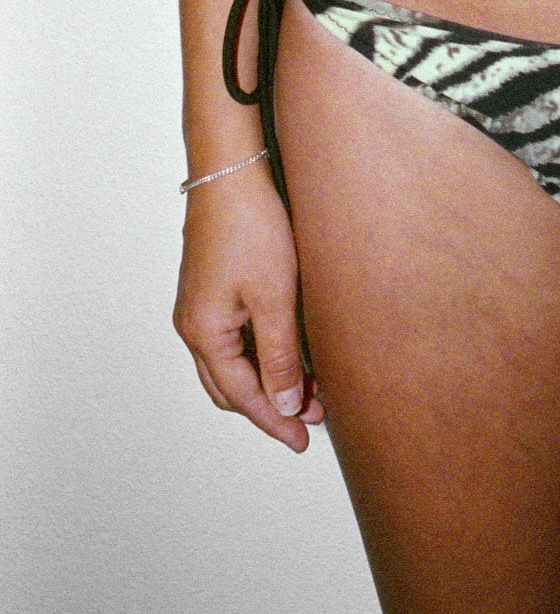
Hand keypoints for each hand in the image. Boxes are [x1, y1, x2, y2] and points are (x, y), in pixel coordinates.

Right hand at [173, 161, 324, 452]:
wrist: (233, 172)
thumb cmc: (252, 228)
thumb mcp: (274, 297)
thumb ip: (280, 356)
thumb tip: (287, 405)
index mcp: (203, 332)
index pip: (241, 395)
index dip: (275, 421)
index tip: (303, 442)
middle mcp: (194, 325)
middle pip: (230, 387)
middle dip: (271, 406)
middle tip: (313, 419)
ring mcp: (201, 307)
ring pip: (233, 363)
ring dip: (268, 379)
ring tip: (312, 388)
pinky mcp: (213, 289)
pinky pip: (235, 338)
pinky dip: (262, 353)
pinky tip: (293, 350)